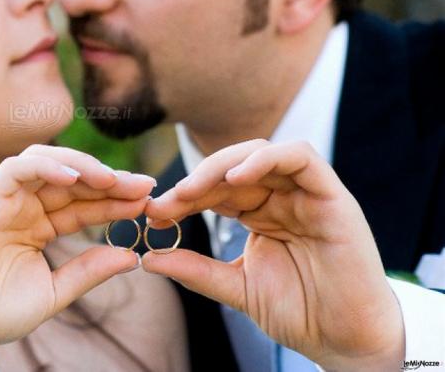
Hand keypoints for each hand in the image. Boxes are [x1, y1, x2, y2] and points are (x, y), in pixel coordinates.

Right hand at [0, 145, 154, 355]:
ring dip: (83, 166)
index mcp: (39, 227)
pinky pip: (17, 168)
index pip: (83, 205)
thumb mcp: (55, 291)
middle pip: (72, 181)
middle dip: (109, 181)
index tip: (148, 202)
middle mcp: (24, 208)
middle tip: (144, 186)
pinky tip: (76, 177)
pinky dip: (46, 165)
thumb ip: (89, 271)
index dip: (115, 201)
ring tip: (115, 180)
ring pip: (48, 164)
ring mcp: (6, 201)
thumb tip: (131, 256)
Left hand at [142, 139, 403, 371]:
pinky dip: (266, 159)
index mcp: (259, 212)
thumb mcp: (237, 287)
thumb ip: (196, 271)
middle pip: (232, 167)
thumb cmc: (299, 312)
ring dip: (221, 165)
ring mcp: (306, 193)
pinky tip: (235, 177)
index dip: (183, 196)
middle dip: (195, 181)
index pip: (215, 189)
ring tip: (192, 189)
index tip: (154, 212)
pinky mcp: (332, 196)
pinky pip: (301, 157)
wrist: (345, 340)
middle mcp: (281, 197)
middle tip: (166, 202)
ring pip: (261, 154)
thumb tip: (149, 259)